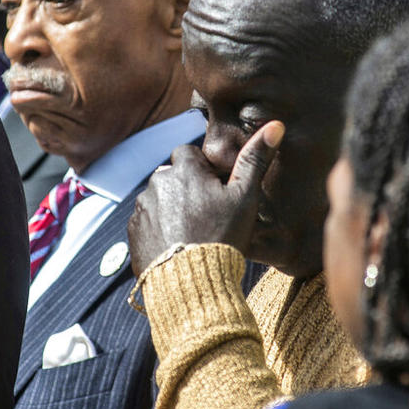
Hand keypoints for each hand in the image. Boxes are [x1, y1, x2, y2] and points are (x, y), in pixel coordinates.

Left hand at [127, 121, 283, 275]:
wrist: (191, 284)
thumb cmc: (222, 236)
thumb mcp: (245, 197)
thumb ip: (256, 159)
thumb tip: (275, 125)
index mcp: (183, 168)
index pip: (190, 153)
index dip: (204, 170)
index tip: (216, 191)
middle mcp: (157, 182)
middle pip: (173, 176)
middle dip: (186, 188)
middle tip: (207, 214)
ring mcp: (142, 207)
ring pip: (159, 199)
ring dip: (171, 208)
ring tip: (192, 233)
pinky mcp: (133, 231)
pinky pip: (147, 221)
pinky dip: (159, 228)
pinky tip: (177, 244)